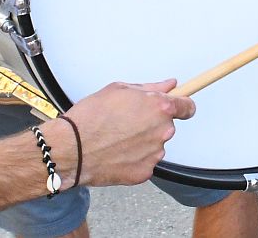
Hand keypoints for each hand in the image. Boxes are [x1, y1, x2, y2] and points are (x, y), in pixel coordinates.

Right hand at [62, 79, 193, 187]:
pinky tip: (115, 155)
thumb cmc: (89, 118)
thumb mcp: (119, 90)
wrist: (69, 149)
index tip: (180, 108)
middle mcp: (162, 130)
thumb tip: (169, 85)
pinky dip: (133, 160)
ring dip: (142, 143)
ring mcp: (154, 153)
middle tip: (127, 125)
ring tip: (116, 140)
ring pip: (154, 145)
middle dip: (151, 124)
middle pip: (166, 126)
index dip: (183, 106)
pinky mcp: (144, 172)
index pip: (188, 107)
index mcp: (160, 108)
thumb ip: (150, 88)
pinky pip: (144, 163)